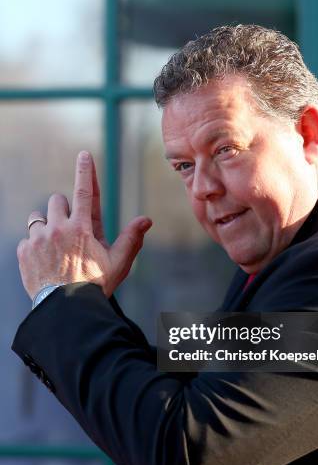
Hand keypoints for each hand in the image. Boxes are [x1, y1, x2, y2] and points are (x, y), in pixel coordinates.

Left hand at [17, 151, 151, 298]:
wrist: (65, 310)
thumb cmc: (94, 286)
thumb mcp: (117, 264)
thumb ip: (131, 239)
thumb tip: (146, 220)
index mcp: (82, 228)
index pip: (84, 191)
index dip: (86, 171)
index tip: (84, 154)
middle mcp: (58, 228)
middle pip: (57, 200)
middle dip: (64, 210)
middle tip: (70, 232)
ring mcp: (37, 239)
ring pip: (38, 217)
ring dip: (46, 226)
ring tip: (55, 248)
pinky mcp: (23, 251)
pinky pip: (26, 239)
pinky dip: (33, 247)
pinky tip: (44, 263)